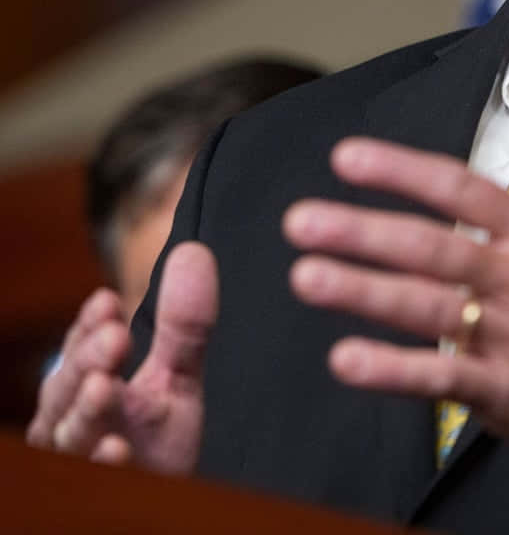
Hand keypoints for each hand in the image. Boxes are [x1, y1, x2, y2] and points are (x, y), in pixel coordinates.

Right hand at [26, 241, 216, 473]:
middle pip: (69, 388)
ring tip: (104, 387)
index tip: (108, 301)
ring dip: (86, 411)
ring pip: (71, 435)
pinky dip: (101, 465)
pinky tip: (116, 450)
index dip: (88, 328)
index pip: (79, 350)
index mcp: (89, 386)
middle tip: (113, 337)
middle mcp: (75, 422)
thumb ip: (184, 324)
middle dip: (87, 361)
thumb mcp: (176, 377)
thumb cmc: (156, 439)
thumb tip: (194, 253)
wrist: (162, 500)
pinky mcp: (95, 493)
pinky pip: (89, 483)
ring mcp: (80, 461)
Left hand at [284, 82, 508, 481]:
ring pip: (428, 309)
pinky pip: (443, 380)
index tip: (348, 156)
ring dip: (363, 291)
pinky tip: (346, 358)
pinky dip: (393, 371)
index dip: (403, 170)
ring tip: (307, 275)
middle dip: (363, 231)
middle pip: (433, 247)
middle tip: (301, 220)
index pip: (463, 189)